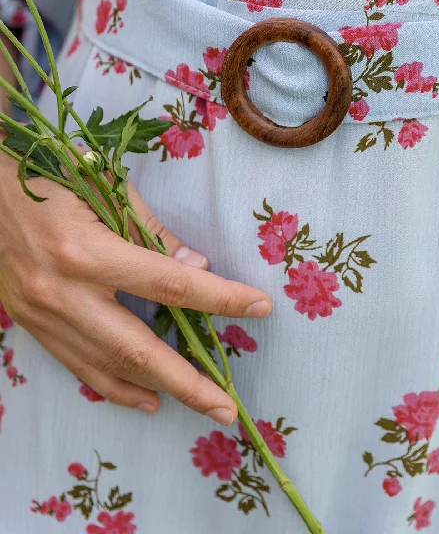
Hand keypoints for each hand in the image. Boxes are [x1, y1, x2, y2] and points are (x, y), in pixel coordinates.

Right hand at [0, 151, 271, 423]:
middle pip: (136, 348)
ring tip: (201, 406)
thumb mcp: (105, 191)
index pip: (167, 281)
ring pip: (107, 368)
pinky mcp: (32, 326)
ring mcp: (42, 316)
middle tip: (228, 407)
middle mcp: (62, 291)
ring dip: (158, 391)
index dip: (217, 298)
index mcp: (85, 251)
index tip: (258, 307)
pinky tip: (146, 399)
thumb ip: (152, 232)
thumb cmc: (52, 180)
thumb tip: (196, 265)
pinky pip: (78, 368)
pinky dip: (116, 388)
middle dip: (187, 381)